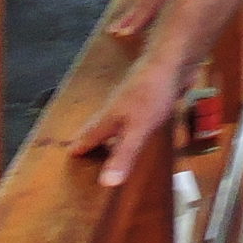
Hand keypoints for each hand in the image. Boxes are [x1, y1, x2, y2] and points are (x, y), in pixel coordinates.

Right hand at [69, 51, 184, 186]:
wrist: (172, 60)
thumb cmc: (152, 94)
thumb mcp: (138, 130)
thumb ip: (123, 155)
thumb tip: (105, 183)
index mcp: (110, 117)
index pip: (90, 135)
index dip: (80, 146)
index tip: (69, 154)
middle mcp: (116, 107)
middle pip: (99, 124)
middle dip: (90, 135)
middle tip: (81, 145)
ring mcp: (132, 98)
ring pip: (116, 117)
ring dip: (109, 128)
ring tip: (107, 138)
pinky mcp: (149, 93)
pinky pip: (135, 111)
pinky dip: (130, 120)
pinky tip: (140, 120)